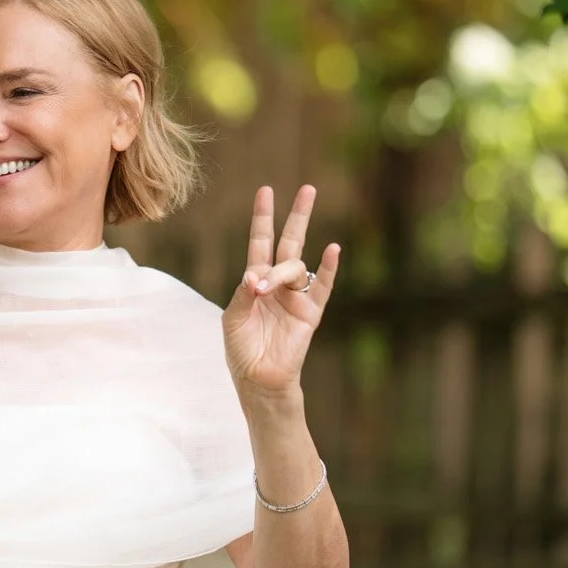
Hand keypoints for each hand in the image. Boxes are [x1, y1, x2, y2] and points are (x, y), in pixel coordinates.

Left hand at [223, 185, 339, 399]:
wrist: (258, 379)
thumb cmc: (241, 348)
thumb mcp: (234, 317)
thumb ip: (244, 292)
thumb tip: (256, 274)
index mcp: (255, 281)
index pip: (260, 242)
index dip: (262, 217)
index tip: (266, 191)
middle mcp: (277, 284)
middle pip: (289, 242)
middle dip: (297, 216)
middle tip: (308, 189)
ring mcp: (296, 297)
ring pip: (295, 268)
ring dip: (279, 273)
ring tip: (264, 289)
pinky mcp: (311, 313)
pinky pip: (323, 286)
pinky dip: (328, 269)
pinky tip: (333, 250)